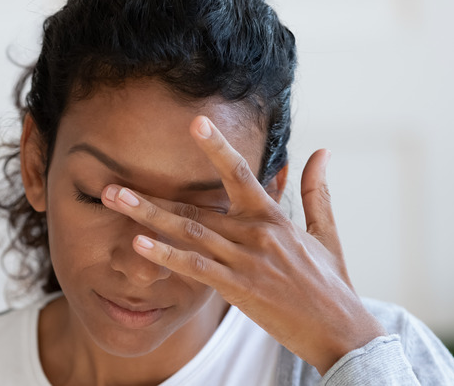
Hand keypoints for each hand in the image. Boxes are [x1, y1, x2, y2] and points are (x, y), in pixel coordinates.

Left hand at [100, 116, 385, 374]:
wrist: (341, 330)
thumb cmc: (330, 284)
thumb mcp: (326, 233)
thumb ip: (315, 190)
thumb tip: (321, 151)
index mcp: (273, 217)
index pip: (239, 173)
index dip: (216, 147)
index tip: (195, 123)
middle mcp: (255, 234)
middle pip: (196, 207)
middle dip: (152, 194)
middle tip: (112, 182)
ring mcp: (245, 261)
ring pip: (189, 232)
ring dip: (148, 216)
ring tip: (114, 201)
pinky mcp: (239, 289)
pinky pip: (196, 269)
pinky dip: (167, 256)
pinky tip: (139, 244)